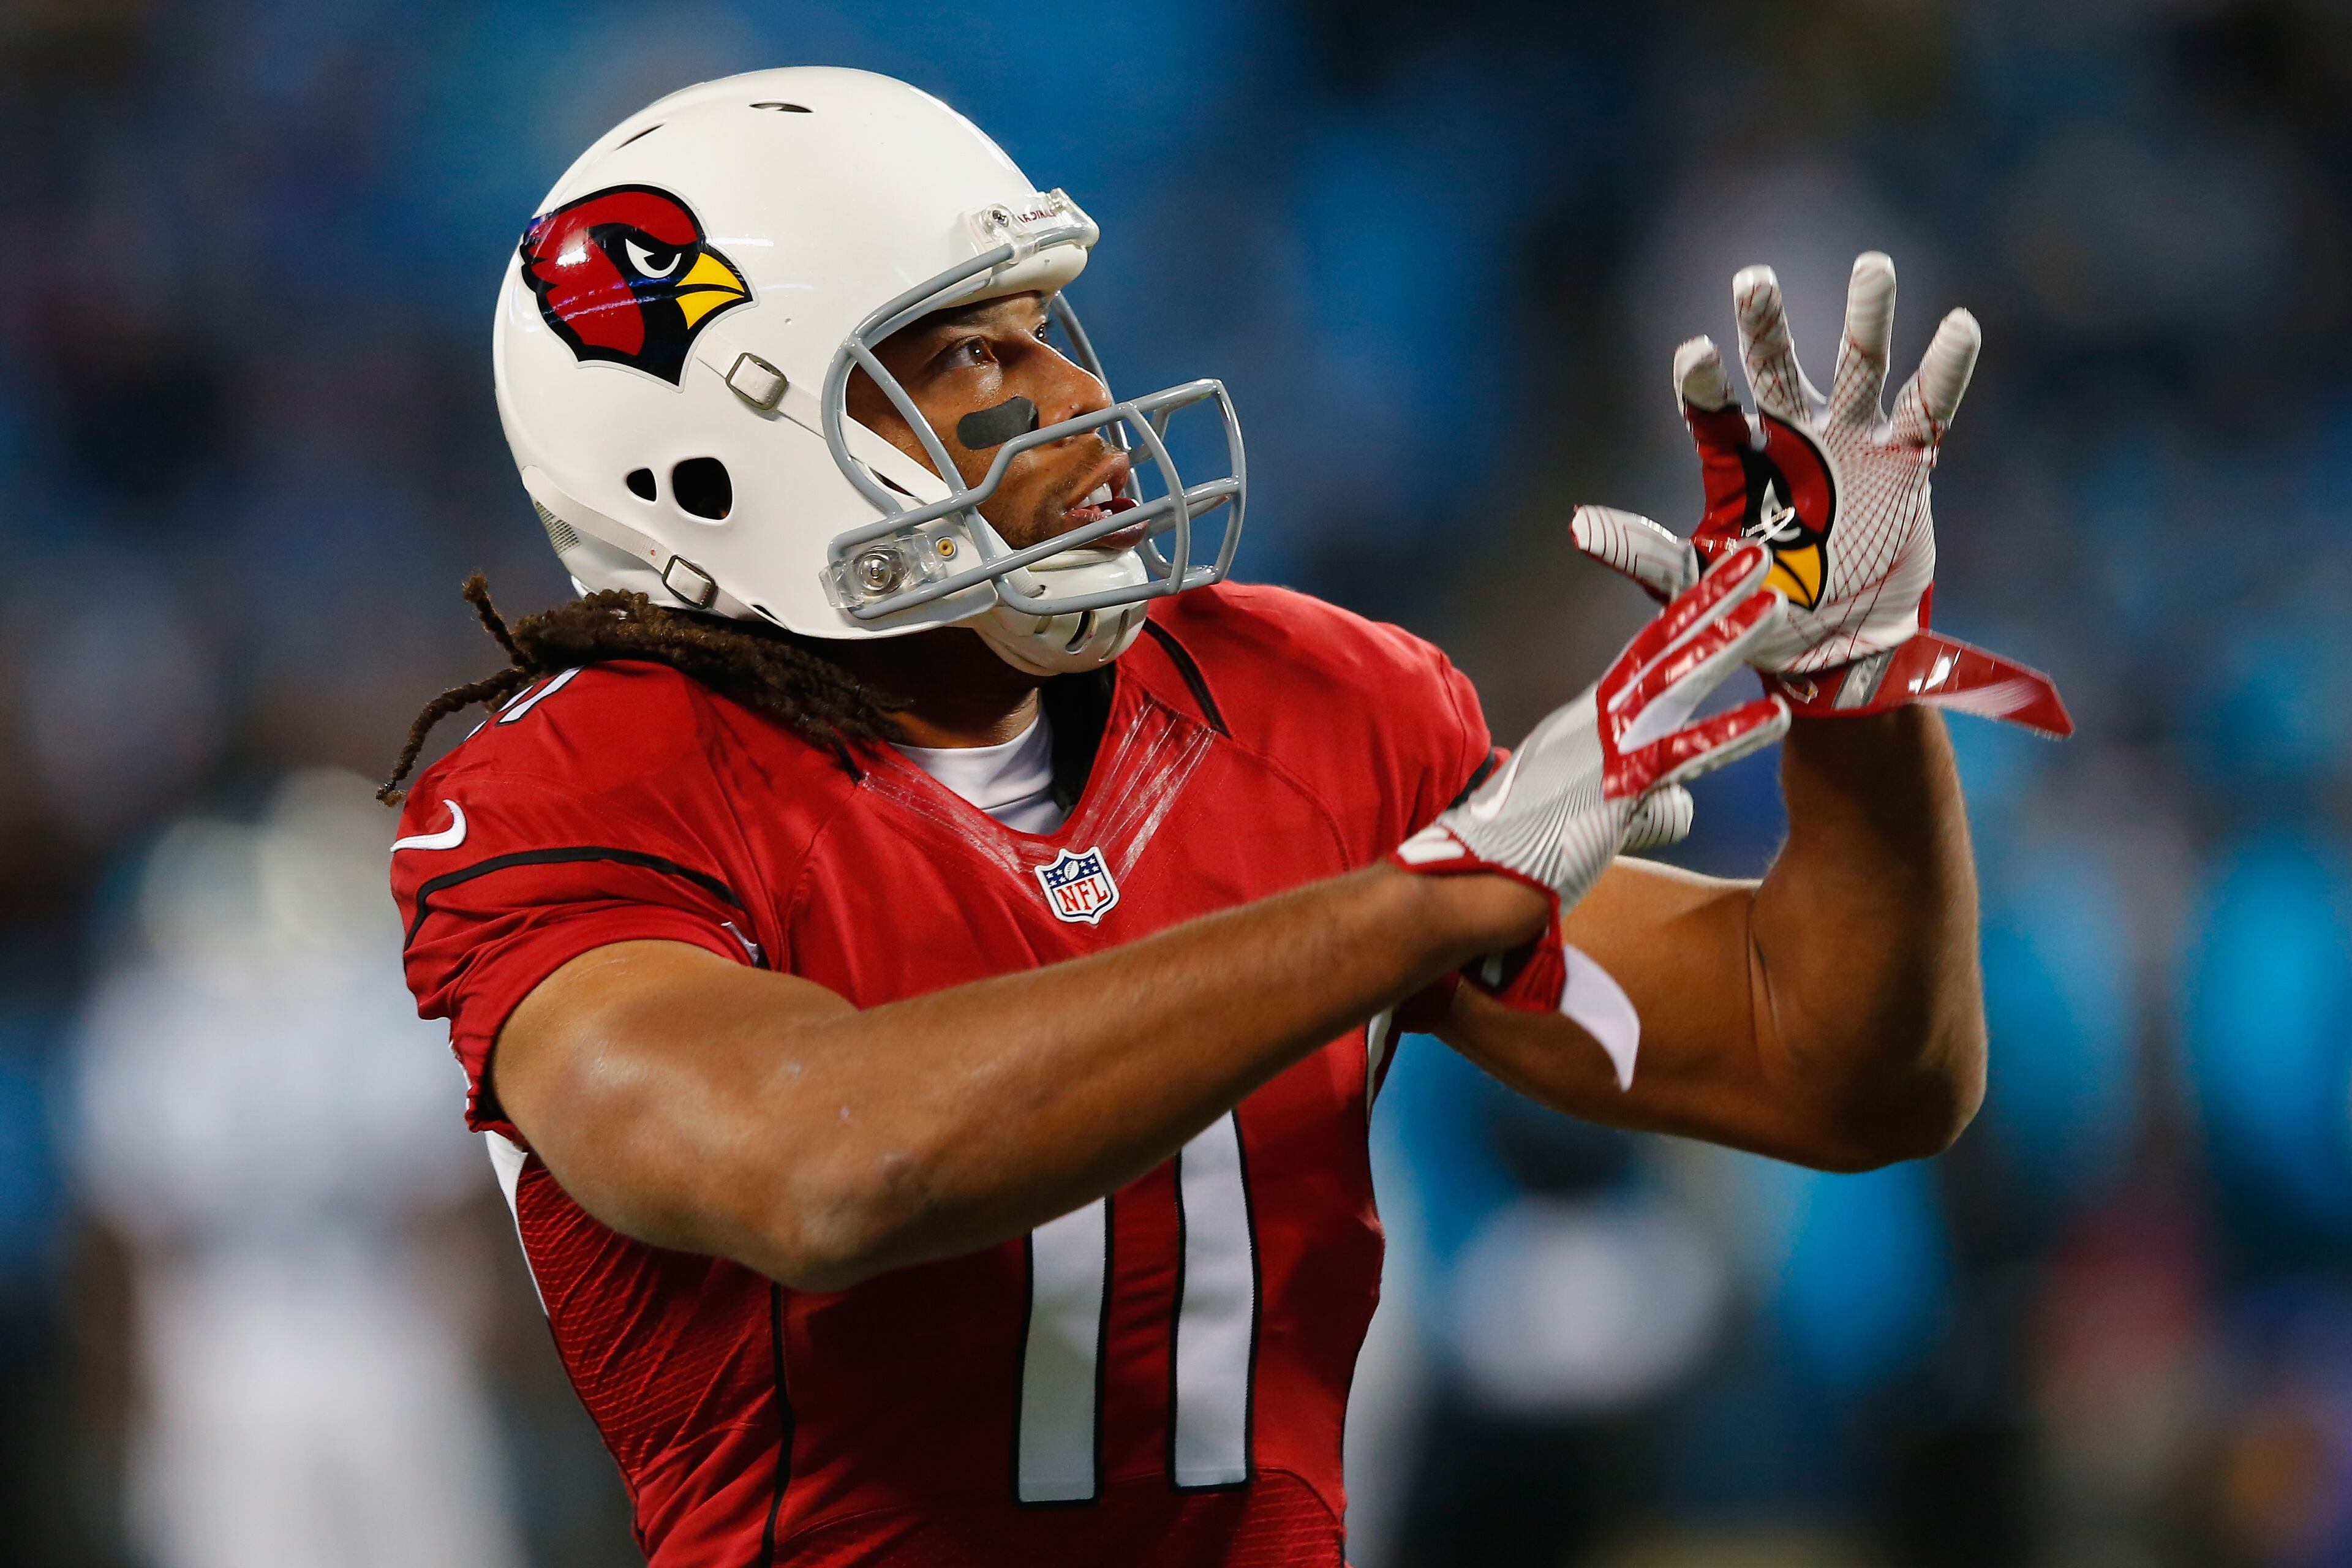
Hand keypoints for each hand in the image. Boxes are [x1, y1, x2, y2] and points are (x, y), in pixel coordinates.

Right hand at [1394, 542, 1789, 916]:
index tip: (1719, 578)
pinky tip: (1777, 715)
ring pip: (1674, 681)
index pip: (1642, 655)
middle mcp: (1592, 721)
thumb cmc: (1517, 855)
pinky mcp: (1614, 788)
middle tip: (1755, 557)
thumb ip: (1639, 799)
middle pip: (1660, 646)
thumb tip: (1678, 805)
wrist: (1470, 883)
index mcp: (1583, 722)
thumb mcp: (1585, 812)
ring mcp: (1602, 749)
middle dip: (1710, 598)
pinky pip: (1683, 753)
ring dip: (1725, 641)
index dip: (1683, 614)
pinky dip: (1731, 732)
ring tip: (1775, 607)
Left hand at [1569, 253, 2069, 734]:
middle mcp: (1792, 439)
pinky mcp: (1906, 462)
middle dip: (1766, 326)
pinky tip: (1960, 325)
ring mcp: (1852, 444)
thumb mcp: (1693, 585)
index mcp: (1738, 465)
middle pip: (1777, 368)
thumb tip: (1576, 526)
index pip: (1712, 413)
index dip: (1704, 382)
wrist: (1832, 653)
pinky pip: (1930, 408)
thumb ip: (1642, 552)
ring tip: (1872, 266)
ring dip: (1866, 319)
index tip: (1695, 353)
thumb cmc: (1754, 614)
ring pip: (1859, 367)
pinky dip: (1946, 368)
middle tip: (1753, 279)